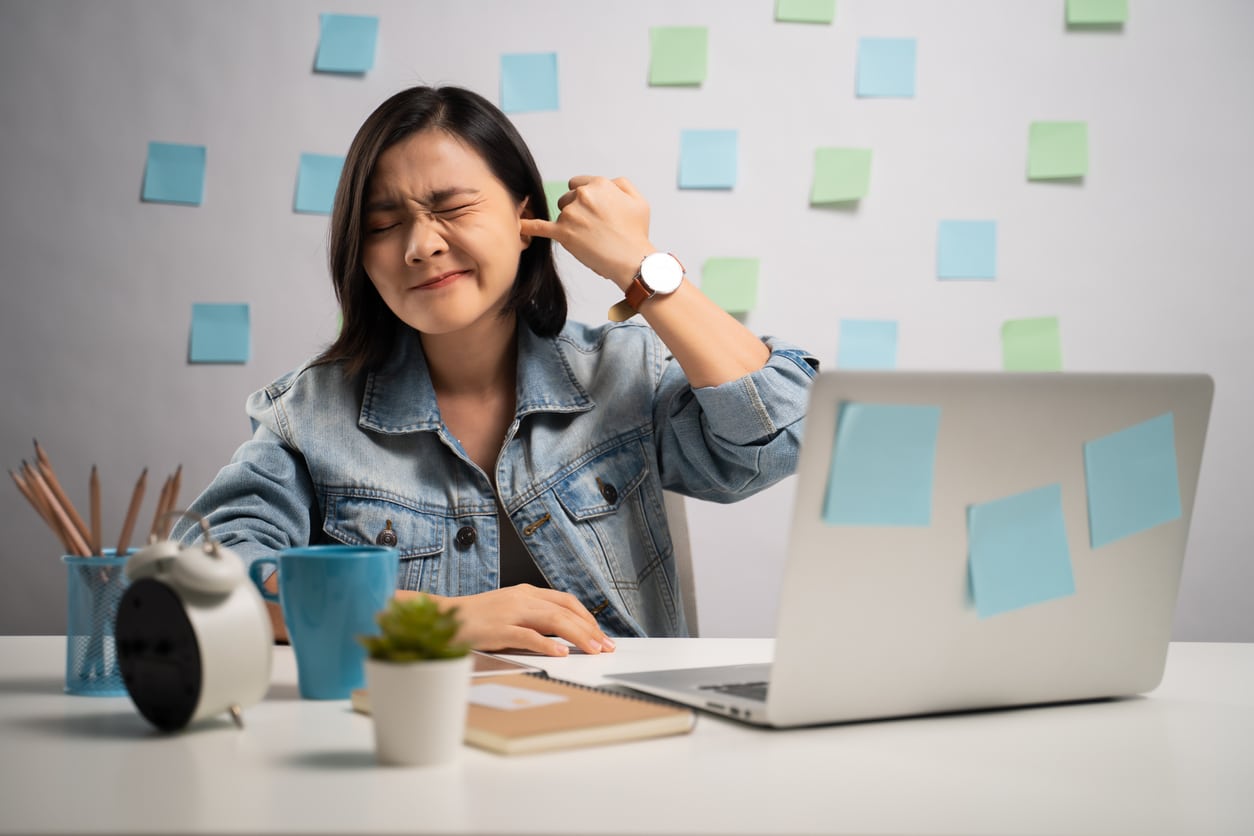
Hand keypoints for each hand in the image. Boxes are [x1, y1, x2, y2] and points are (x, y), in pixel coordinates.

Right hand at [395, 586, 615, 656]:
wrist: (443, 617)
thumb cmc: (476, 619)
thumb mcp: (509, 611)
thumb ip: (533, 619)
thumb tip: (564, 636)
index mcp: (527, 592)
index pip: (566, 601)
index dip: (587, 617)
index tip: (601, 635)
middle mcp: (522, 598)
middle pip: (565, 610)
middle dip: (590, 629)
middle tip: (606, 646)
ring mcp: (510, 612)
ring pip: (553, 620)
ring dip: (578, 635)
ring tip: (593, 650)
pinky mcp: (498, 629)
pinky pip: (528, 635)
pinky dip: (547, 644)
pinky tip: (561, 653)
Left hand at [521, 176, 653, 288]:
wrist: (631, 260)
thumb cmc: (636, 233)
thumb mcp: (638, 200)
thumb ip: (621, 185)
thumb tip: (608, 183)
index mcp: (599, 184)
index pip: (579, 184)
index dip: (586, 198)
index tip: (594, 211)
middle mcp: (583, 195)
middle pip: (568, 198)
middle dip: (577, 211)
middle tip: (595, 228)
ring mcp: (571, 214)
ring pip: (561, 214)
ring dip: (570, 224)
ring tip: (589, 238)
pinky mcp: (563, 233)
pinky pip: (540, 227)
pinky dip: (529, 226)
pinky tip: (518, 225)